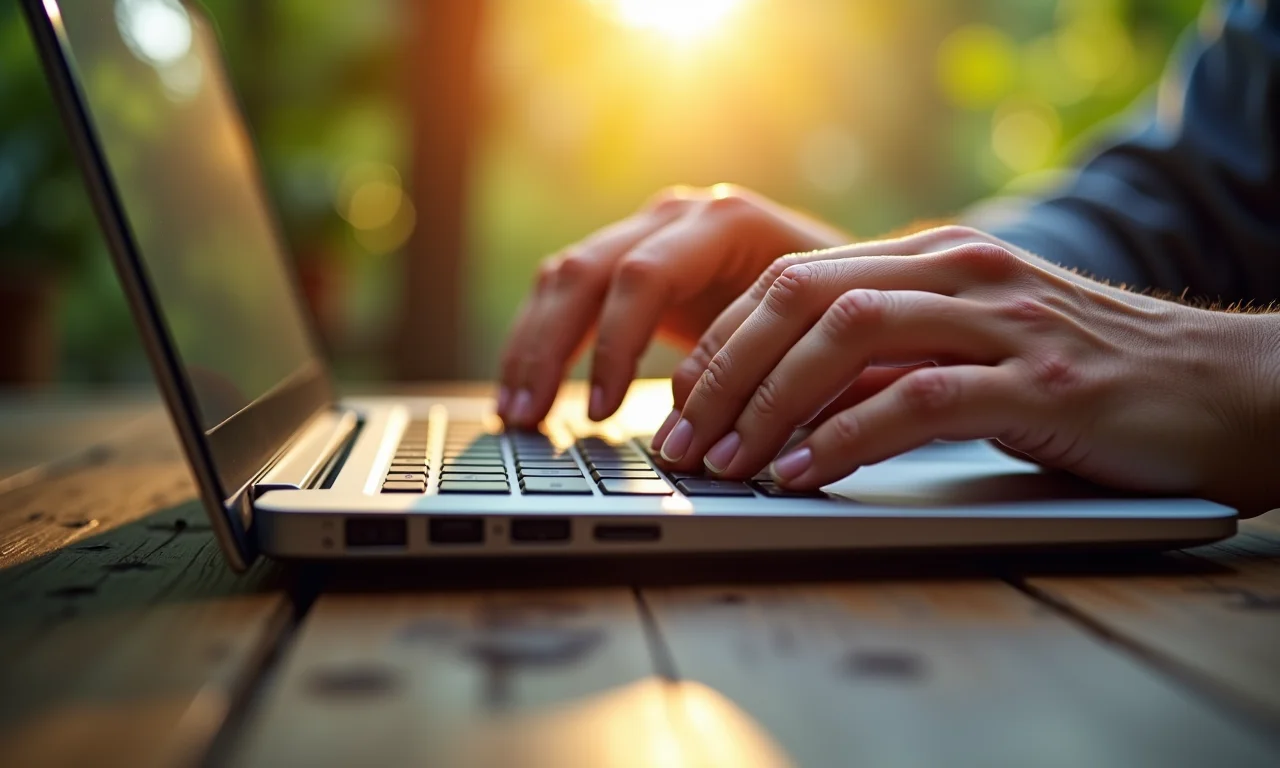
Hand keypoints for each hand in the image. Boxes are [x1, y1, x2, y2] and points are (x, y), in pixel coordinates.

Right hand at [497, 185, 847, 427]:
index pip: (644, 276)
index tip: (599, 412)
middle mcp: (678, 216)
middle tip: (529, 420)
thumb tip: (715, 429)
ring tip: (514, 416)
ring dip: (530, 349)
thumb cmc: (843, 309)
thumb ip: (767, 362)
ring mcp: (649, 232)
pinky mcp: (631, 260)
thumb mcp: (818, 329)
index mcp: (725, 223)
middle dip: (548, 351)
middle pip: (586, 272)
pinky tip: (528, 394)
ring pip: (563, 279)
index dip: (613, 346)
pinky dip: (541, 344)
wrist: (853, 275)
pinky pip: (567, 294)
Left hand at [654, 225, 1279, 513]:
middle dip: (725, 371)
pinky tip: (806, 473)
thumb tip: (793, 403)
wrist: (1226, 389)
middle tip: (682, 439)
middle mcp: (960, 273)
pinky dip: (849, 437)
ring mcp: (1002, 322)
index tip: (682, 405)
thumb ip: (891, 359)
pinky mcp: (1041, 384)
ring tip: (728, 462)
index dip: (724, 344)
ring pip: (848, 337)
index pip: (794, 281)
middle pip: (802, 297)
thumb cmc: (1088, 377)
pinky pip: (918, 399)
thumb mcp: (974, 349)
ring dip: (771, 403)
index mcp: (935, 258)